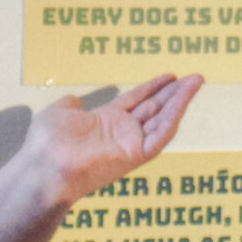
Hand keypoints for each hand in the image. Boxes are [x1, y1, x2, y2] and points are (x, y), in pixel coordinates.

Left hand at [21, 72, 204, 208]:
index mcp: (105, 122)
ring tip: (197, 81)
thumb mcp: (57, 114)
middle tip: (195, 76)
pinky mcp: (136, 155)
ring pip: (163, 119)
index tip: (170, 75)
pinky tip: (185, 98)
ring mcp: (130, 144)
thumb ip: (69, 105)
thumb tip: (73, 99)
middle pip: (155, 108)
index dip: (153, 87)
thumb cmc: (46, 143)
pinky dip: (175, 116)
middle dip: (174, 92)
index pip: (136, 101)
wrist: (45, 167)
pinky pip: (161, 134)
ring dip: (181, 100)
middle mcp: (121, 133)